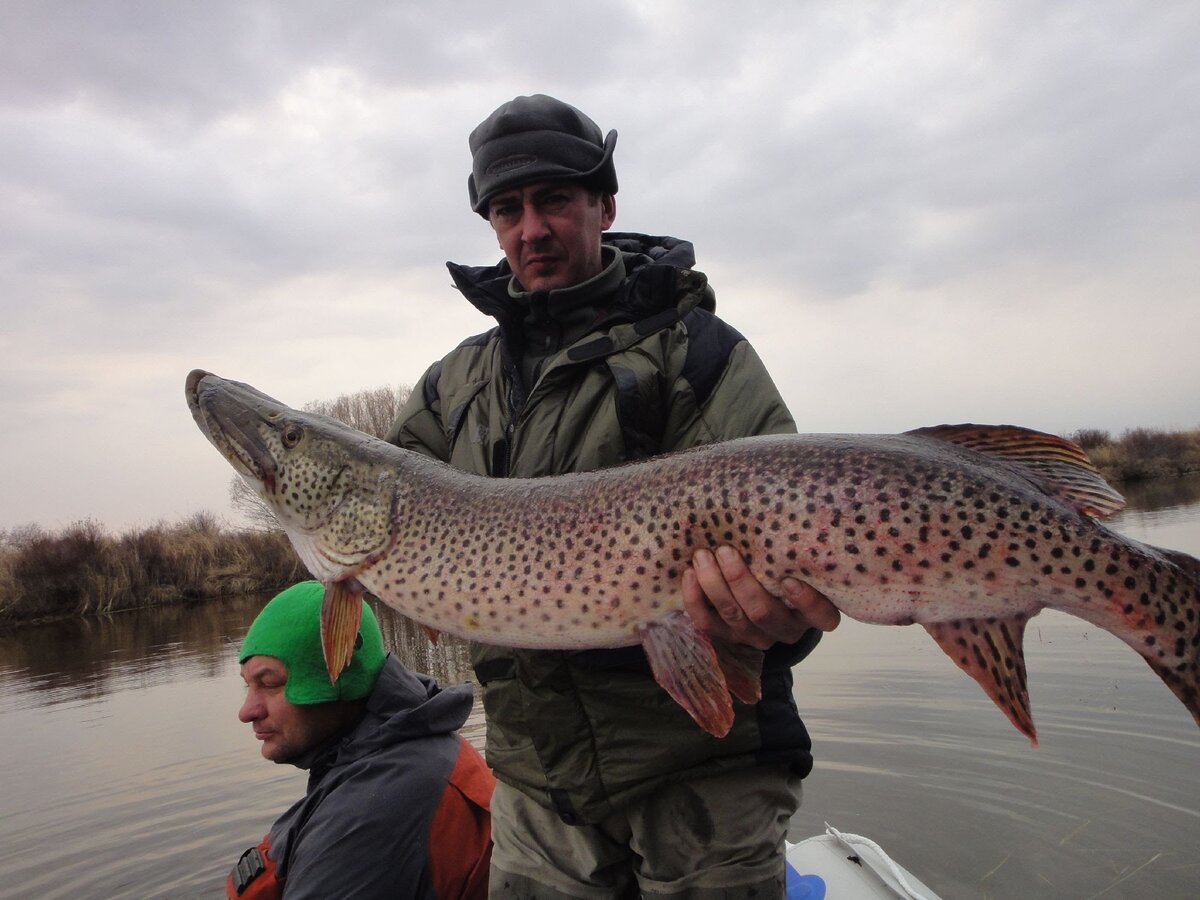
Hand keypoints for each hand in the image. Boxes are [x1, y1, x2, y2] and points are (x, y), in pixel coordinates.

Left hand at [682, 545, 840, 649]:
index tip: (789, 580)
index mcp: (810, 613)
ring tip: (702, 556)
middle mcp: (784, 628)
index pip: (822, 616)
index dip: (807, 602)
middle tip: (726, 551)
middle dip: (740, 582)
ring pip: (733, 615)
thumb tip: (779, 501)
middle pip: (763, 612)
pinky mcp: (727, 636)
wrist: (757, 595)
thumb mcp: (793, 561)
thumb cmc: (781, 567)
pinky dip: (696, 599)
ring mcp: (754, 635)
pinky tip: (690, 575)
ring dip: (714, 584)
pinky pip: (707, 623)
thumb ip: (791, 546)